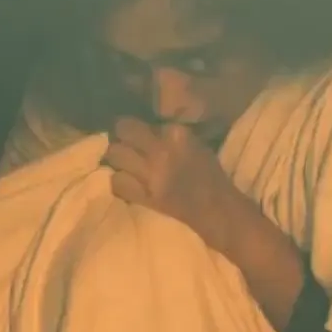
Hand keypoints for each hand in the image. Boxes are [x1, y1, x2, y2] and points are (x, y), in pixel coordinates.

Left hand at [102, 117, 250, 250]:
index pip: (142, 122)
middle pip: (123, 131)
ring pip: (115, 155)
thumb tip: (148, 130)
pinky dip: (118, 182)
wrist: (217, 210)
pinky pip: (118, 182)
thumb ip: (171, 135)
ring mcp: (152, 174)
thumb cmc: (209, 176)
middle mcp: (161, 151)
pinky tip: (126, 183)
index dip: (134, 127)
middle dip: (120, 137)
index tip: (133, 133)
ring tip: (123, 165)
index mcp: (177, 135)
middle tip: (122, 145)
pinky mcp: (145, 196)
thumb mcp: (195, 144)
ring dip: (116, 159)